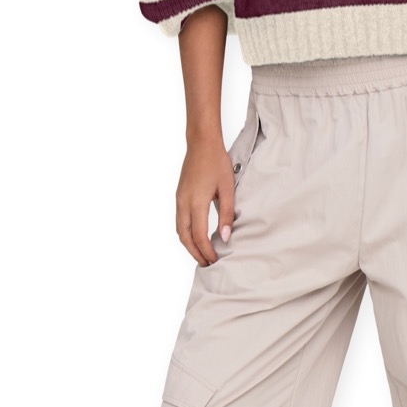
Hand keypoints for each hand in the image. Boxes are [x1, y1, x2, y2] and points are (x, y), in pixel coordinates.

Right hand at [174, 137, 235, 266]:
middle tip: (207, 263)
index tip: (215, 260)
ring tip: (202, 253)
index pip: (198, 236)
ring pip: (179, 230)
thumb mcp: (228, 188)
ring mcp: (179, 199)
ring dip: (189, 245)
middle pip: (185, 237)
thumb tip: (225, 237)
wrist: (202, 143)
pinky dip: (186, 233)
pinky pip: (179, 221)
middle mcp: (183, 203)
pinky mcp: (179, 195)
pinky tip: (196, 236)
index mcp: (196, 202)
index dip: (206, 251)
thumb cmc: (217, 162)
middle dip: (195, 253)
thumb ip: (227, 214)